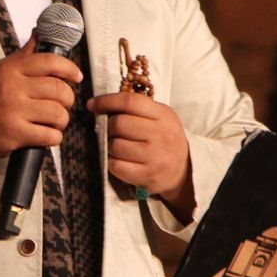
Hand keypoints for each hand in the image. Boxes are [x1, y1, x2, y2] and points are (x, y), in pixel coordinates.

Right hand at [0, 33, 83, 159]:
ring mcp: (14, 112)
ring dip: (62, 120)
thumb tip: (38, 33)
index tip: (76, 76)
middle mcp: (12, 88)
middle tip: (62, 104)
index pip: (49, 62)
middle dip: (67, 99)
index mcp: (10, 70)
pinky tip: (47, 135)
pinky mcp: (15, 134)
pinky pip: (49, 136)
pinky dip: (54, 137)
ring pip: (57, 113)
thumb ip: (22, 56)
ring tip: (55, 121)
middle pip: (59, 89)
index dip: (69, 68)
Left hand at [86, 92, 193, 218]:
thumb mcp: (160, 117)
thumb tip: (100, 105)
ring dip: (110, 146)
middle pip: (119, 124)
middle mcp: (161, 135)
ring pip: (115, 145)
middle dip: (109, 126)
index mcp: (163, 115)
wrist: (184, 169)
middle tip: (112, 131)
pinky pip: (116, 166)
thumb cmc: (165, 138)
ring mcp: (155, 157)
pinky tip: (121, 161)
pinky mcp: (148, 176)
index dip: (106, 101)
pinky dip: (113, 162)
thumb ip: (136, 109)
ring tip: (119, 147)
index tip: (92, 104)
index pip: (129, 102)